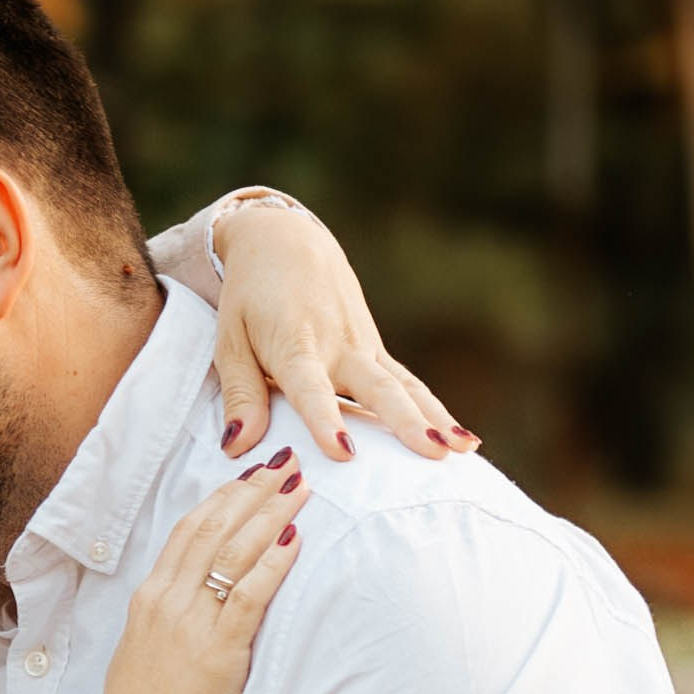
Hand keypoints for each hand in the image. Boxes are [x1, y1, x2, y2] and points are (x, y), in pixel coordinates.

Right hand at [95, 464, 302, 693]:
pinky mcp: (220, 649)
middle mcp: (167, 601)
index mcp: (147, 599)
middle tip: (284, 464)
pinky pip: (251, 593)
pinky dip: (274, 562)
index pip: (187, 531)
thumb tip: (194, 595)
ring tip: (299, 489)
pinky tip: (296, 539)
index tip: (247, 475)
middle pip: (214, 529)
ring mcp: (192, 623)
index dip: (221, 498)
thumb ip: (167, 619)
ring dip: (270, 514)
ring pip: (234, 552)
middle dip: (251, 491)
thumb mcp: (142, 653)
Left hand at [212, 195, 477, 465]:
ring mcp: (363, 346)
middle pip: (376, 388)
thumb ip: (240, 395)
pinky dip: (435, 410)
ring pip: (404, 387)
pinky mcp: (376, 349)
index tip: (342, 451)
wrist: (286, 241)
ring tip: (462, 449)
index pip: (311, 388)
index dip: (325, 419)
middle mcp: (338, 346)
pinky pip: (409, 383)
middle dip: (405, 422)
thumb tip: (237, 447)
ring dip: (435, 418)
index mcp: (296, 345)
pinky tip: (463, 440)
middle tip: (430, 452)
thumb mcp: (230, 341)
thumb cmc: (250, 297)